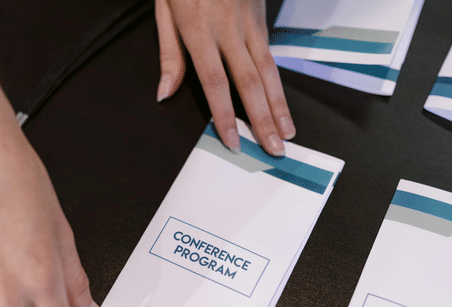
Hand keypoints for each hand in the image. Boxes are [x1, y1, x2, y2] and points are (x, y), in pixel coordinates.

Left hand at [155, 0, 295, 155]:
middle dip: (263, 119)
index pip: (215, 82)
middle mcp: (228, 28)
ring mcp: (248, 23)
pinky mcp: (260, 19)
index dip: (225, 115)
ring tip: (287, 133)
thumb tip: (165, 93)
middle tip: (274, 148)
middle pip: (249, 82)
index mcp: (198, 29)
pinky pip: (271, 57)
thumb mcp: (164, 9)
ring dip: (279, 106)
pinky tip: (282, 106)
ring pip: (268, 71)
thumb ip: (168, 54)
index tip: (233, 142)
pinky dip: (278, 85)